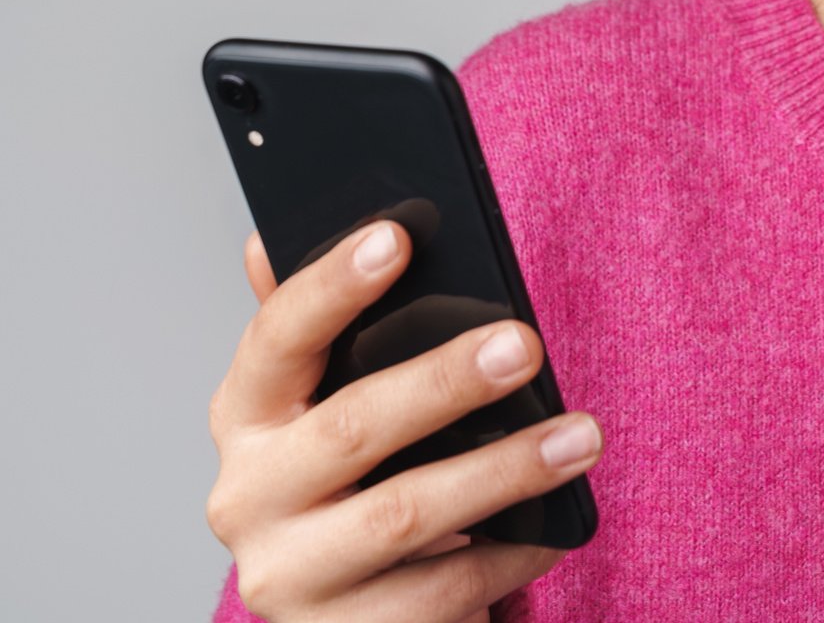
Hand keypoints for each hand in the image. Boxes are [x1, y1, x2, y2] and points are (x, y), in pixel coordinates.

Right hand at [205, 223, 602, 621]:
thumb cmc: (349, 485)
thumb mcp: (325, 407)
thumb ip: (317, 330)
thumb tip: (271, 236)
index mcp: (243, 418)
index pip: (275, 337)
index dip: (331, 285)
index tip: (397, 236)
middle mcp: (246, 499)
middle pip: (351, 428)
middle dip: (445, 382)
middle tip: (525, 344)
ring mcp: (288, 578)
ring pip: (406, 515)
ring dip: (505, 471)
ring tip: (580, 437)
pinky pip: (441, 593)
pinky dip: (509, 556)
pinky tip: (553, 529)